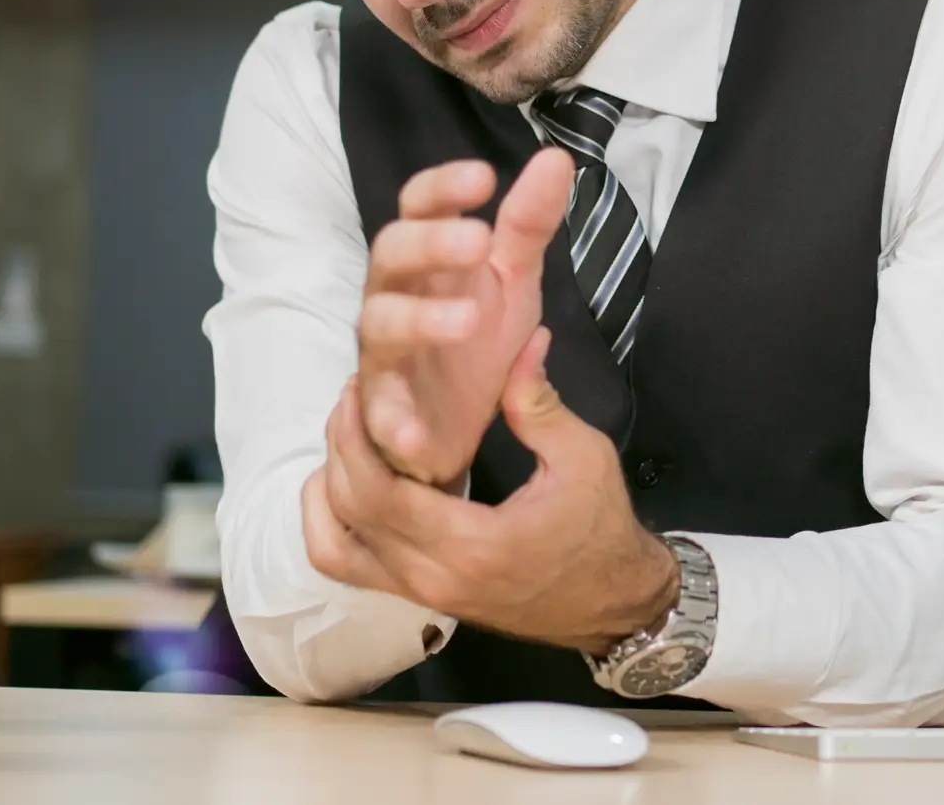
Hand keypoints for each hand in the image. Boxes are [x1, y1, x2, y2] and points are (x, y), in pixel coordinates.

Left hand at [305, 327, 680, 652]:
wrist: (615, 602)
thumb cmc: (602, 530)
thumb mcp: (583, 457)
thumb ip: (538, 404)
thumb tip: (522, 341)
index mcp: (472, 544)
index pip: (378, 492)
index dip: (354, 436)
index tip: (361, 389)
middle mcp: (433, 577)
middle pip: (348, 511)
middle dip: (339, 447)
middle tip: (353, 399)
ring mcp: (422, 595)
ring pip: (333, 548)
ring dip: (327, 493)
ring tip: (347, 443)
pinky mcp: (421, 598)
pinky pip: (352, 567)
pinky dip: (335, 527)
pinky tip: (351, 488)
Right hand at [356, 150, 573, 487]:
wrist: (454, 428)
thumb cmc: (474, 342)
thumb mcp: (512, 281)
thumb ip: (529, 224)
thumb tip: (557, 157)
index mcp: (427, 260)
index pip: (417, 206)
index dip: (442, 187)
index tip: (485, 177)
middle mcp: (394, 297)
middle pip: (390, 254)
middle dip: (429, 243)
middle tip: (478, 240)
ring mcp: (385, 355)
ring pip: (378, 324)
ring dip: (418, 319)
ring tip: (468, 319)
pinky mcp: (385, 413)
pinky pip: (379, 416)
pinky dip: (393, 423)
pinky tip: (416, 431)